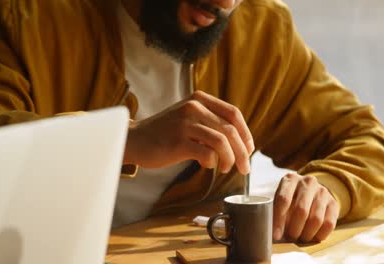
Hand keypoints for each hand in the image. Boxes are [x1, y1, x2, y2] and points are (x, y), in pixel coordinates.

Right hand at [124, 91, 254, 173]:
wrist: (135, 140)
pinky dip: (212, 162)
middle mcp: (194, 107)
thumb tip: (239, 142)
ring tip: (226, 168)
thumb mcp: (187, 118)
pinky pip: (207, 153)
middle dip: (243, 152)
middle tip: (244, 168)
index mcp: (199, 99)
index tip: (249, 149)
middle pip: (231, 130)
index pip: (233, 113)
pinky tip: (207, 165)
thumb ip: (209, 122)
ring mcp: (185, 123)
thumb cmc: (164, 133)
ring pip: (222, 142)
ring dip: (230, 159)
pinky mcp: (178, 141)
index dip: (246, 133)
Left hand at [273, 173, 339, 241]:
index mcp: (290, 179)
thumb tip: (272, 233)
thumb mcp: (280, 200)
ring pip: (316, 219)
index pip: (284, 200)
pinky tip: (312, 237)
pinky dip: (319, 235)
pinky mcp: (334, 203)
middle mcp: (308, 182)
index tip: (275, 235)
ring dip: (307, 234)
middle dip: (294, 229)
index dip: (279, 220)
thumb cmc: (290, 199)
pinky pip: (329, 224)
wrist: (311, 192)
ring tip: (300, 237)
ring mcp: (323, 191)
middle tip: (290, 237)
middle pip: (301, 210)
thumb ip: (275, 212)